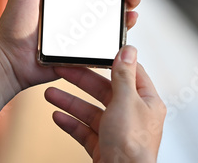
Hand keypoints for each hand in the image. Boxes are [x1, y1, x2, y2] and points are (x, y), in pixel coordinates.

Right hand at [45, 46, 165, 162]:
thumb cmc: (131, 146)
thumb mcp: (126, 102)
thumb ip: (123, 75)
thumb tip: (128, 50)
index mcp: (147, 102)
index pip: (130, 73)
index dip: (112, 61)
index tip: (95, 52)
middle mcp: (134, 116)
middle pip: (105, 91)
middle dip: (82, 81)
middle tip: (63, 69)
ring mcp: (118, 133)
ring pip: (92, 111)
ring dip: (71, 102)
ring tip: (50, 94)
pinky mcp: (104, 147)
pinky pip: (85, 130)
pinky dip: (71, 123)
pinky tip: (57, 116)